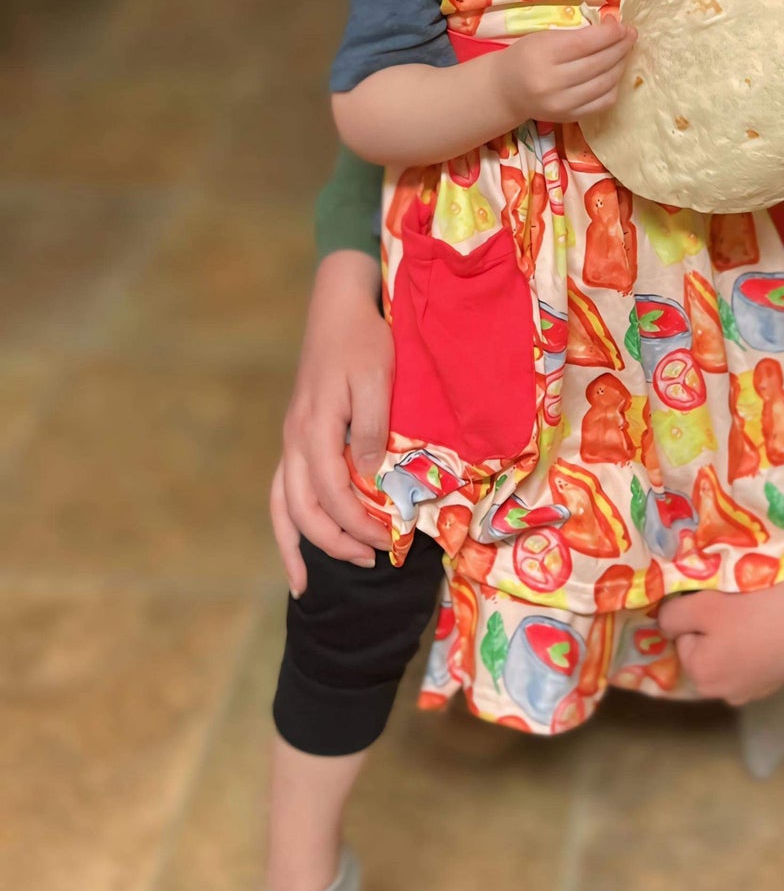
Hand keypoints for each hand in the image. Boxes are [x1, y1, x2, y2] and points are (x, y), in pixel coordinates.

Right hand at [272, 250, 393, 594]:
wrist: (337, 306)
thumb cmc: (364, 340)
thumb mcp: (378, 378)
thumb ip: (373, 429)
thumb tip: (371, 479)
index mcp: (316, 428)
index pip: (334, 494)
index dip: (361, 524)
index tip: (394, 540)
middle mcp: (296, 440)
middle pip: (304, 510)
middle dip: (337, 542)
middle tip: (373, 560)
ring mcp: (291, 441)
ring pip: (283, 507)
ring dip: (301, 545)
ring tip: (311, 583)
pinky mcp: (295, 438)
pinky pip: (282, 492)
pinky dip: (285, 525)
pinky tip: (294, 548)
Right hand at [498, 18, 635, 125]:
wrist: (507, 90)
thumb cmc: (527, 56)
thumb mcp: (544, 37)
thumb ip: (577, 34)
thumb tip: (613, 28)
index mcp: (543, 56)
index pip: (586, 43)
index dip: (610, 34)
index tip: (622, 26)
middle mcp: (552, 82)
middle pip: (598, 63)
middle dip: (621, 47)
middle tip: (631, 35)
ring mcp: (562, 104)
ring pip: (605, 83)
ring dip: (621, 65)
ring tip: (624, 52)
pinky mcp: (569, 118)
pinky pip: (603, 103)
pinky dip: (614, 86)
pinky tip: (615, 73)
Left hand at [657, 555, 783, 704]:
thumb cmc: (754, 607)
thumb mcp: (702, 604)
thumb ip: (673, 615)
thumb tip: (667, 622)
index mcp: (701, 675)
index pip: (682, 635)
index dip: (696, 612)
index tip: (716, 597)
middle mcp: (725, 693)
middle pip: (706, 648)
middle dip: (714, 627)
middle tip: (736, 602)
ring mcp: (756, 690)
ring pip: (732, 653)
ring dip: (737, 635)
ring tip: (757, 610)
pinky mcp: (780, 680)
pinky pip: (757, 656)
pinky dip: (760, 641)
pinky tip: (774, 622)